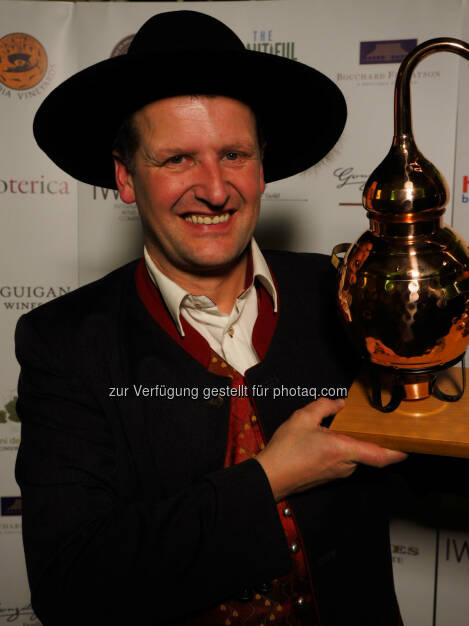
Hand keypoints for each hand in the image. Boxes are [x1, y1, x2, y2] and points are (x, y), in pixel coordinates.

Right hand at [255, 397, 406, 501]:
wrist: (270, 476)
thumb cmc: (286, 450)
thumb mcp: (302, 418)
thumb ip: (324, 406)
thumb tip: (339, 403)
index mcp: (343, 450)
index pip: (379, 455)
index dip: (397, 452)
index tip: (409, 447)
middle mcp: (345, 465)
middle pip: (368, 453)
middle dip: (369, 439)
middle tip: (370, 424)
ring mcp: (338, 473)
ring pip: (355, 457)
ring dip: (352, 444)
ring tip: (339, 428)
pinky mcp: (329, 477)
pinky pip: (344, 461)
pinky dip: (342, 450)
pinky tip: (327, 440)